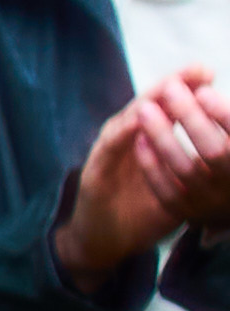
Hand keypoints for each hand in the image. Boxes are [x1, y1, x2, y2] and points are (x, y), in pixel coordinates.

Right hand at [62, 66, 229, 288]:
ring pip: (128, 120)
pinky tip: (137, 118)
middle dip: (173, 85)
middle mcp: (127, 140)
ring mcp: (109, 153)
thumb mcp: (179, 183)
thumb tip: (226, 149)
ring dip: (148, 102)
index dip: (188, 90)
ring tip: (168, 86)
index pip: (167, 108)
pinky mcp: (94, 171)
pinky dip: (123, 131)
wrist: (107, 240)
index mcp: (147, 141)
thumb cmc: (144, 211)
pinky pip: (109, 147)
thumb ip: (197, 163)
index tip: (209, 73)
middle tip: (197, 70)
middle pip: (149, 105)